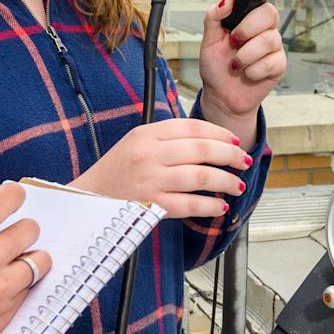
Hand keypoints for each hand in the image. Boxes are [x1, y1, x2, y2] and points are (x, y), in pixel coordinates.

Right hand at [0, 180, 49, 333]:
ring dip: (32, 263)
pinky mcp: (8, 311)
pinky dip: (25, 288)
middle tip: (13, 245)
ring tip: (14, 272)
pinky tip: (7, 295)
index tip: (14, 202)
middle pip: (30, 228)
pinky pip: (31, 289)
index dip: (15, 198)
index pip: (5, 199)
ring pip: (41, 259)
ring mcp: (0, 285)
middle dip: (24, 235)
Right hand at [75, 116, 250, 218]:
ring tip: (238, 185)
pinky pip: (190, 205)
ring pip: (202, 176)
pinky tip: (220, 207)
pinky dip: (211, 206)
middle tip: (244, 161)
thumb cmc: (119, 169)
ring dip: (227, 181)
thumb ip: (168, 136)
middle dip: (231, 155)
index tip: (235, 141)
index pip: (193, 127)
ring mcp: (151, 181)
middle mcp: (150, 154)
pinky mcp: (152, 206)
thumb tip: (210, 138)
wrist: (90, 197)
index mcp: (147, 134)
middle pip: (203, 149)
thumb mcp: (138, 141)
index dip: (220, 133)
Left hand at [200, 0, 285, 130]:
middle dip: (248, 28)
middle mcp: (260, 26)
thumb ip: (214, 17)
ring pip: (269, 39)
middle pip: (268, 11)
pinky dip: (253, 70)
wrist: (223, 96)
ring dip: (246, 55)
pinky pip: (272, 61)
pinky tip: (247, 74)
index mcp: (243, 15)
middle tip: (234, 41)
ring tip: (236, 64)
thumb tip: (227, 0)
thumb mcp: (207, 40)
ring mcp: (272, 44)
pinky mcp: (279, 63)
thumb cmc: (216, 66)